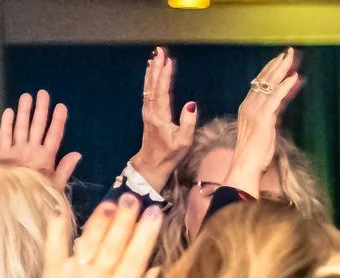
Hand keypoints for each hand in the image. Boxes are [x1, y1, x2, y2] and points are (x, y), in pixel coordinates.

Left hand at [0, 90, 79, 188]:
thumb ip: (65, 169)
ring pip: (21, 126)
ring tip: (27, 96)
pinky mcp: (3, 153)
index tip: (61, 106)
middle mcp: (31, 150)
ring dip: (24, 110)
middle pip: (37, 126)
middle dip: (41, 109)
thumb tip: (77, 154)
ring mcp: (16, 150)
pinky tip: (9, 111)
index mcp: (47, 158)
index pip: (54, 135)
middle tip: (43, 93)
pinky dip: (6, 123)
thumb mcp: (56, 186)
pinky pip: (4, 135)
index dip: (58, 120)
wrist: (11, 201)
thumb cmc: (37, 196)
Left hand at [27, 197, 164, 277]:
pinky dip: (59, 227)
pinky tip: (63, 210)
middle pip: (114, 244)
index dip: (146, 233)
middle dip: (125, 218)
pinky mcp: (52, 272)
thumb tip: (157, 269)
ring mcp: (73, 275)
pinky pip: (55, 245)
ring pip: (90, 241)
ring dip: (100, 219)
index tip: (154, 212)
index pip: (137, 257)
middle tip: (133, 197)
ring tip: (111, 202)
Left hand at [129, 48, 198, 191]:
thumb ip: (188, 122)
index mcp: (160, 116)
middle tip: (160, 51)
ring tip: (155, 57)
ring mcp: (147, 111)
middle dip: (157, 67)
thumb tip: (191, 103)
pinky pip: (147, 91)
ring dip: (152, 71)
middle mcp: (151, 111)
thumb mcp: (184, 141)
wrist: (152, 163)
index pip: (163, 91)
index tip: (168, 61)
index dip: (165, 75)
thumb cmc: (170, 154)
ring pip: (148, 86)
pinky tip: (150, 72)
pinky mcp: (147, 113)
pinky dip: (149, 79)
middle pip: (153, 84)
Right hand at [223, 49, 302, 197]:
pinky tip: (293, 77)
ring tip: (291, 58)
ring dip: (281, 70)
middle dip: (276, 65)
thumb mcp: (264, 131)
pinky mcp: (263, 119)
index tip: (280, 60)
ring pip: (269, 85)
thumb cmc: (255, 154)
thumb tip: (279, 107)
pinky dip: (285, 87)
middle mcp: (248, 105)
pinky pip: (275, 98)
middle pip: (263, 79)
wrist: (245, 167)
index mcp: (247, 107)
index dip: (270, 70)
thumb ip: (270, 117)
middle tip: (288, 52)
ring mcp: (255, 111)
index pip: (259, 83)